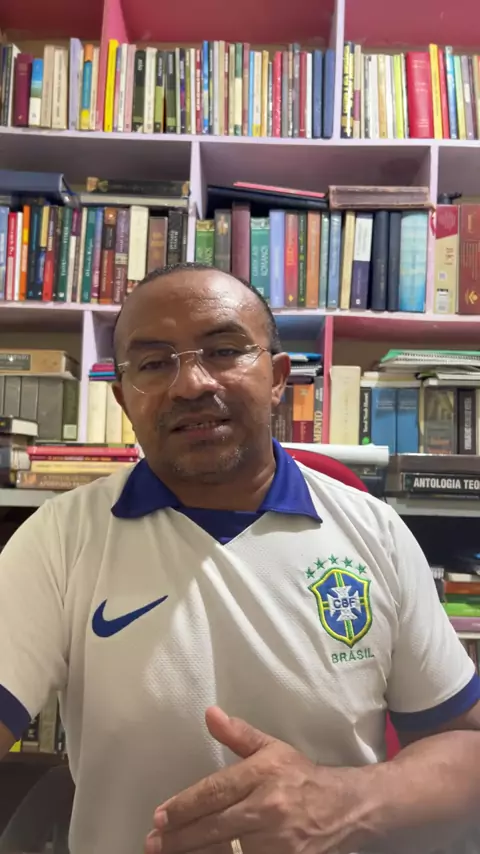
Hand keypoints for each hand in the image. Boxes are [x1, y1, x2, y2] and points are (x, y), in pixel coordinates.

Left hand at [144, 706, 364, 853]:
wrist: (347, 809)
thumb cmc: (302, 776)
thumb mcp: (273, 748)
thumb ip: (238, 735)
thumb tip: (209, 714)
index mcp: (264, 775)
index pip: (214, 792)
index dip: (184, 806)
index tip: (160, 816)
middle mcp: (268, 808)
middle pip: (214, 827)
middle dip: (179, 838)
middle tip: (153, 842)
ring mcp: (278, 843)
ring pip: (226, 853)